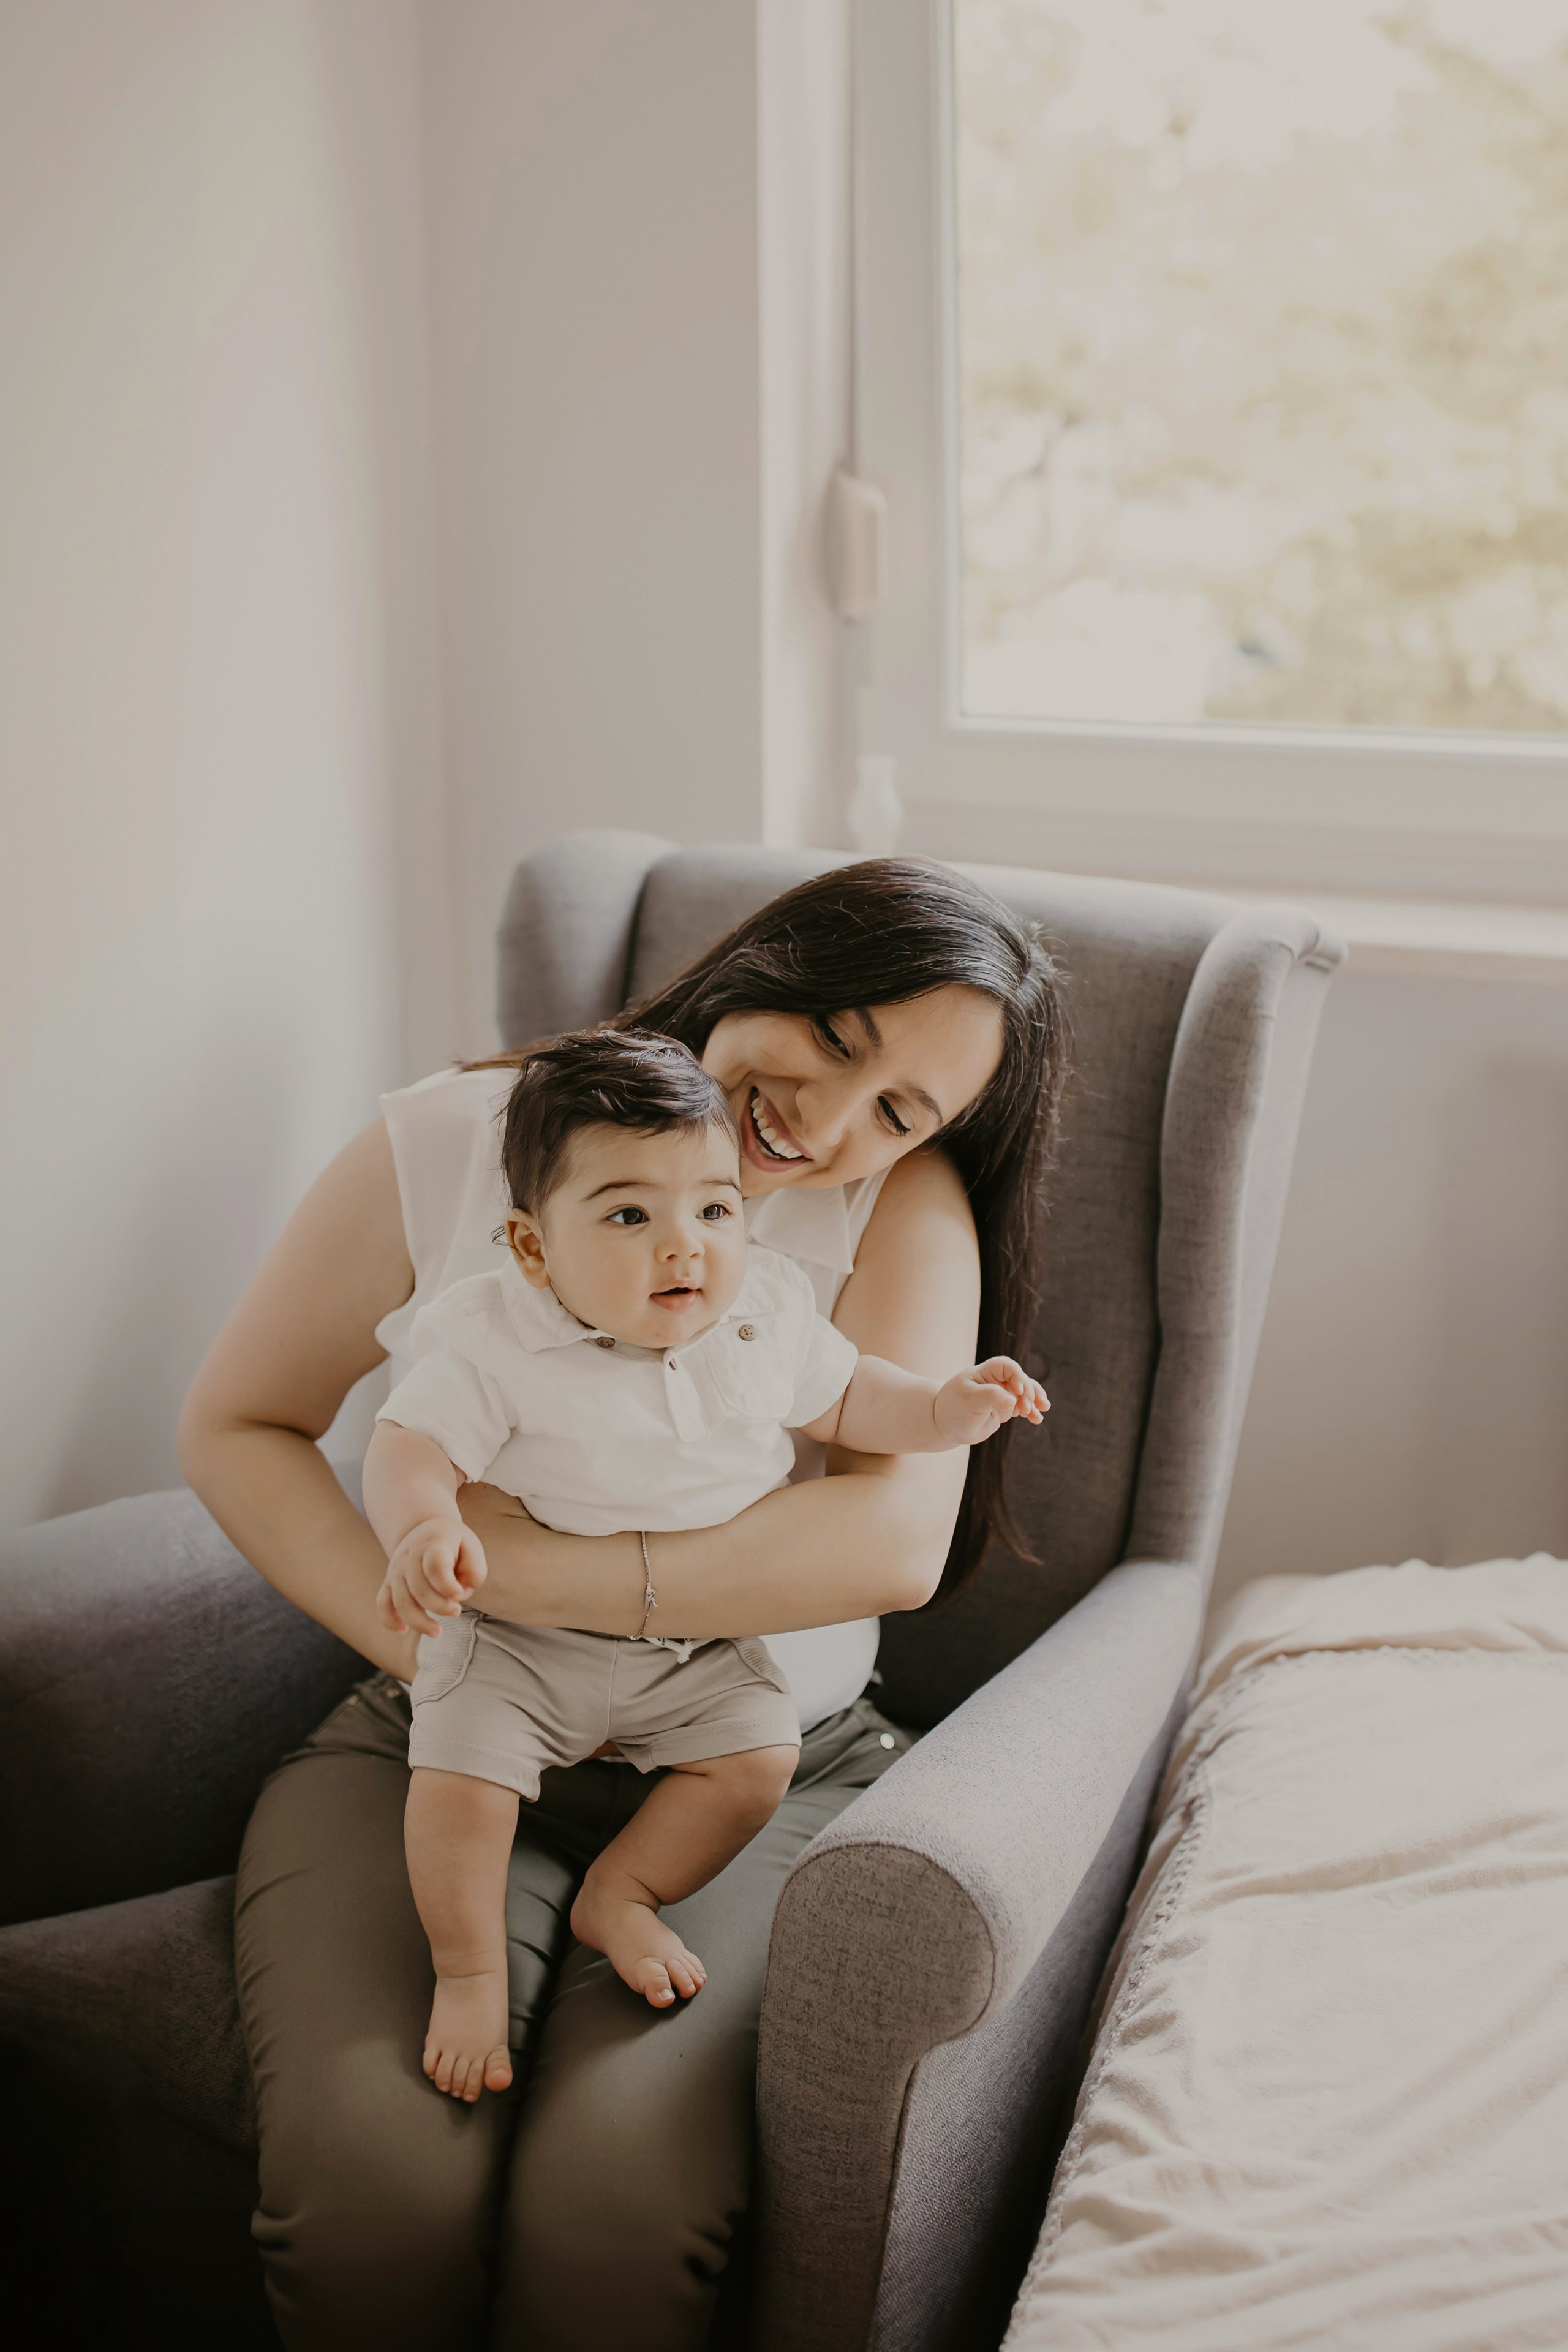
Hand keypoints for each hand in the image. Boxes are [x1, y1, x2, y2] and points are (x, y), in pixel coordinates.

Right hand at [376, 1516, 487, 1637]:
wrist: (425, 1529)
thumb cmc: (454, 1543)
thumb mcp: (473, 1548)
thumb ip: (474, 1572)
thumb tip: (459, 1596)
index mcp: (434, 1544)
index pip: (435, 1566)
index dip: (447, 1586)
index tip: (460, 1595)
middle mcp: (410, 1556)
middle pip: (419, 1589)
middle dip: (439, 1607)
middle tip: (456, 1611)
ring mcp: (397, 1570)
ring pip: (401, 1601)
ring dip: (419, 1622)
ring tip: (437, 1632)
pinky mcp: (389, 1582)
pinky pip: (382, 1603)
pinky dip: (389, 1619)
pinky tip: (403, 1630)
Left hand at [933, 1356, 1048, 1446]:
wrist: (945, 1425)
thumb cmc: (953, 1410)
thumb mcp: (969, 1402)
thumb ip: (990, 1397)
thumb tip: (1012, 1399)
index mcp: (985, 1373)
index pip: (1007, 1366)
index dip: (1017, 1376)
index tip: (1017, 1392)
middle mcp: (995, 1381)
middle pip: (1020, 1380)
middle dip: (1027, 1393)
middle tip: (1026, 1408)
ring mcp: (1001, 1394)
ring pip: (1025, 1393)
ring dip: (1034, 1402)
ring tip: (1039, 1415)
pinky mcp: (1004, 1407)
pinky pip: (1022, 1406)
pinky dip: (1031, 1411)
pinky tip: (1036, 1419)